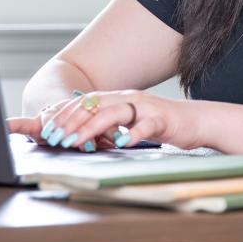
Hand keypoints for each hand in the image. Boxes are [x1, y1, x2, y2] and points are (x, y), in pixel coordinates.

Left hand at [6, 90, 196, 151]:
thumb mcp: (130, 121)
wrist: (195, 121)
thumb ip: (109, 124)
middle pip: (94, 106)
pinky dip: (132, 134)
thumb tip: (81, 134)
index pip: (85, 102)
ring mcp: (145, 107)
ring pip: (113, 114)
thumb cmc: (161, 123)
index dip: (65, 114)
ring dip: (91, 128)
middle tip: (54, 137)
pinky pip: (145, 126)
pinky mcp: (161, 119)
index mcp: (118, 98)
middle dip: (71, 122)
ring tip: (75, 141)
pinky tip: (122, 142)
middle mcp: (128, 99)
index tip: (47, 129)